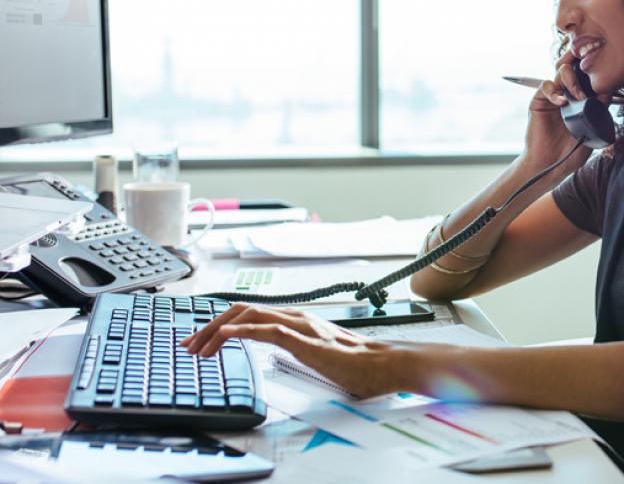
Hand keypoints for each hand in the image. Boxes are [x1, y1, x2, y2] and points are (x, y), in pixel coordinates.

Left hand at [181, 303, 401, 397]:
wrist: (384, 365)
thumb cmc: (357, 363)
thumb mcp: (316, 355)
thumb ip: (296, 349)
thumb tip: (278, 353)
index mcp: (296, 321)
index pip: (250, 314)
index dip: (220, 323)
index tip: (200, 340)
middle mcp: (295, 317)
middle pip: (242, 310)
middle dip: (209, 326)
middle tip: (189, 344)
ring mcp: (300, 326)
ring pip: (250, 315)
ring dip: (218, 330)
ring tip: (199, 346)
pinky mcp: (306, 341)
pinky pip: (269, 330)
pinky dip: (243, 330)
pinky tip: (226, 336)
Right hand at [521, 48, 610, 173]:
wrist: (550, 166)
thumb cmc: (570, 154)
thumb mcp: (592, 132)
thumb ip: (599, 113)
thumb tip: (609, 93)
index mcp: (581, 101)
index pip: (588, 77)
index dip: (595, 73)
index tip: (606, 77)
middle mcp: (567, 95)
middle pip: (574, 67)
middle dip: (583, 66)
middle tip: (591, 78)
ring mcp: (553, 97)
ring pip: (561, 71)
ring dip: (572, 80)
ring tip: (578, 97)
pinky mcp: (539, 102)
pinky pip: (546, 86)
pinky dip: (555, 92)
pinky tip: (562, 103)